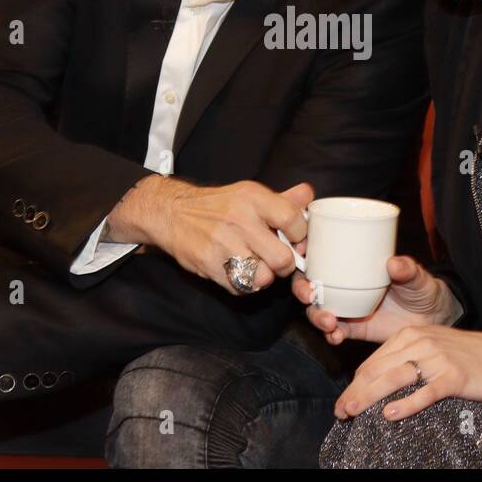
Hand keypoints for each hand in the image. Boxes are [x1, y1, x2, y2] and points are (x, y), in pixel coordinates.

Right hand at [110, 176, 311, 294]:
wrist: (172, 213)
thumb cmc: (218, 207)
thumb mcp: (249, 194)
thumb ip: (282, 199)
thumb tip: (309, 195)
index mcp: (253, 197)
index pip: (293, 219)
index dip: (301, 236)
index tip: (296, 242)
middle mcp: (239, 219)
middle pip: (282, 258)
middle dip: (284, 265)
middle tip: (276, 260)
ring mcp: (223, 243)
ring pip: (263, 278)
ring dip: (263, 277)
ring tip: (255, 265)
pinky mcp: (209, 264)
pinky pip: (240, 287)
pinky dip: (243, 284)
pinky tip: (236, 270)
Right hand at [293, 255, 457, 344]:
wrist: (432, 319)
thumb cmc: (421, 288)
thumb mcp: (416, 275)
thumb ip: (408, 269)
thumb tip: (394, 263)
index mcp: (353, 265)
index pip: (322, 254)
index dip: (305, 251)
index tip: (302, 250)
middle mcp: (344, 285)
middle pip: (311, 284)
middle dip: (302, 288)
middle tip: (309, 294)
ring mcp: (347, 307)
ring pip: (317, 309)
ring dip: (315, 315)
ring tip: (328, 322)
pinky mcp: (353, 329)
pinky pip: (334, 332)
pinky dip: (331, 335)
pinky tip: (336, 336)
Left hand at [333, 326, 481, 421]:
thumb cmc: (465, 354)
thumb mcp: (430, 347)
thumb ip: (404, 359)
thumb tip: (374, 384)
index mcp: (410, 335)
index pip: (373, 361)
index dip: (354, 383)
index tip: (343, 401)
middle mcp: (420, 343)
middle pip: (378, 370)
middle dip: (355, 392)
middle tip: (341, 412)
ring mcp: (437, 359)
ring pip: (395, 378)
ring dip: (370, 397)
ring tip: (354, 412)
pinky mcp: (453, 376)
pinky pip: (426, 391)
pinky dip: (407, 403)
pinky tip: (391, 414)